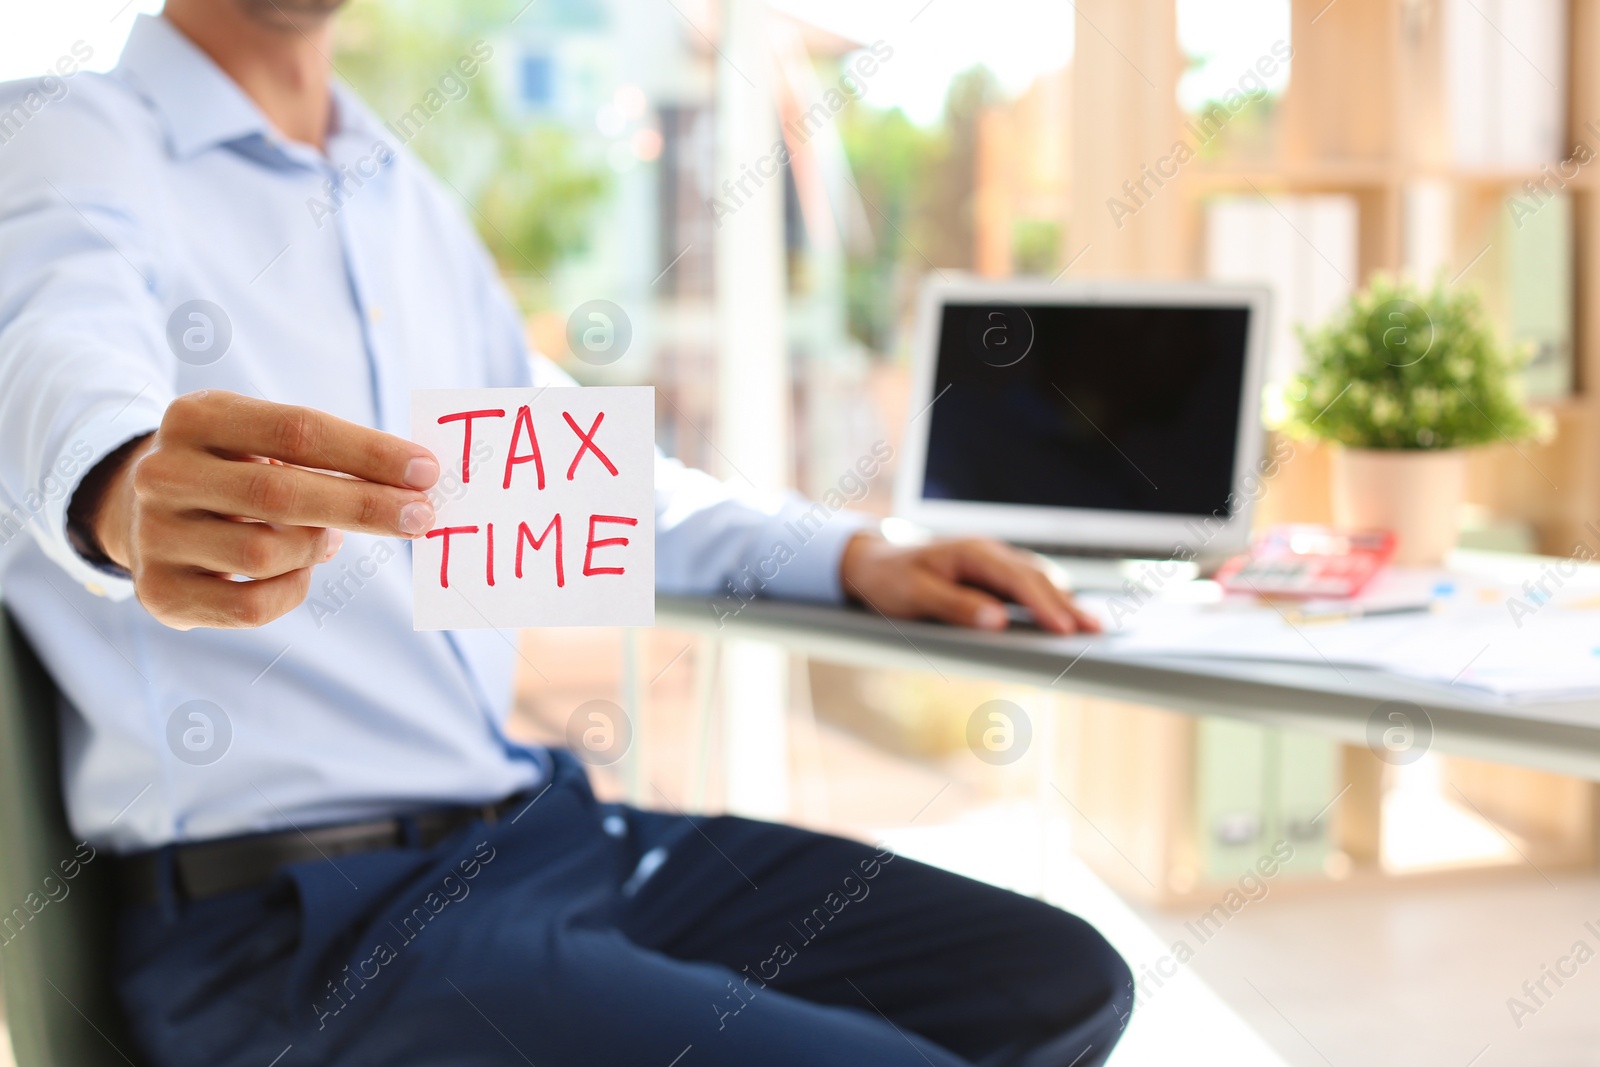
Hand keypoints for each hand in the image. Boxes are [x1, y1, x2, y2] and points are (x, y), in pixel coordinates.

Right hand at [86, 390, 440, 629]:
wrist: (139, 511)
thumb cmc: (233, 468)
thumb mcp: (262, 438)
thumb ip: (328, 453)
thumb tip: (414, 485)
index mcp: (196, 418)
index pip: (297, 430)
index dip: (368, 453)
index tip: (427, 471)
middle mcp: (165, 474)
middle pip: (282, 493)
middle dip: (366, 506)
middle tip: (423, 516)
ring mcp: (155, 536)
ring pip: (267, 554)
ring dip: (315, 547)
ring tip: (323, 537)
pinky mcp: (161, 592)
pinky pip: (254, 604)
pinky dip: (293, 587)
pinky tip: (294, 567)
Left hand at [838, 533, 1100, 634]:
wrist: (871, 562)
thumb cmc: (890, 579)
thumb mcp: (914, 596)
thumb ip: (955, 607)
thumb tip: (997, 622)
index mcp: (972, 552)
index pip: (1018, 579)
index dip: (1044, 605)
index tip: (1065, 629)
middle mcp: (988, 552)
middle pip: (1037, 578)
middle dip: (1067, 605)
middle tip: (1096, 632)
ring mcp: (992, 561)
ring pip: (1037, 579)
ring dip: (1063, 602)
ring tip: (1090, 627)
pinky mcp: (991, 574)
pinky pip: (1026, 584)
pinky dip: (1048, 599)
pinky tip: (1063, 616)